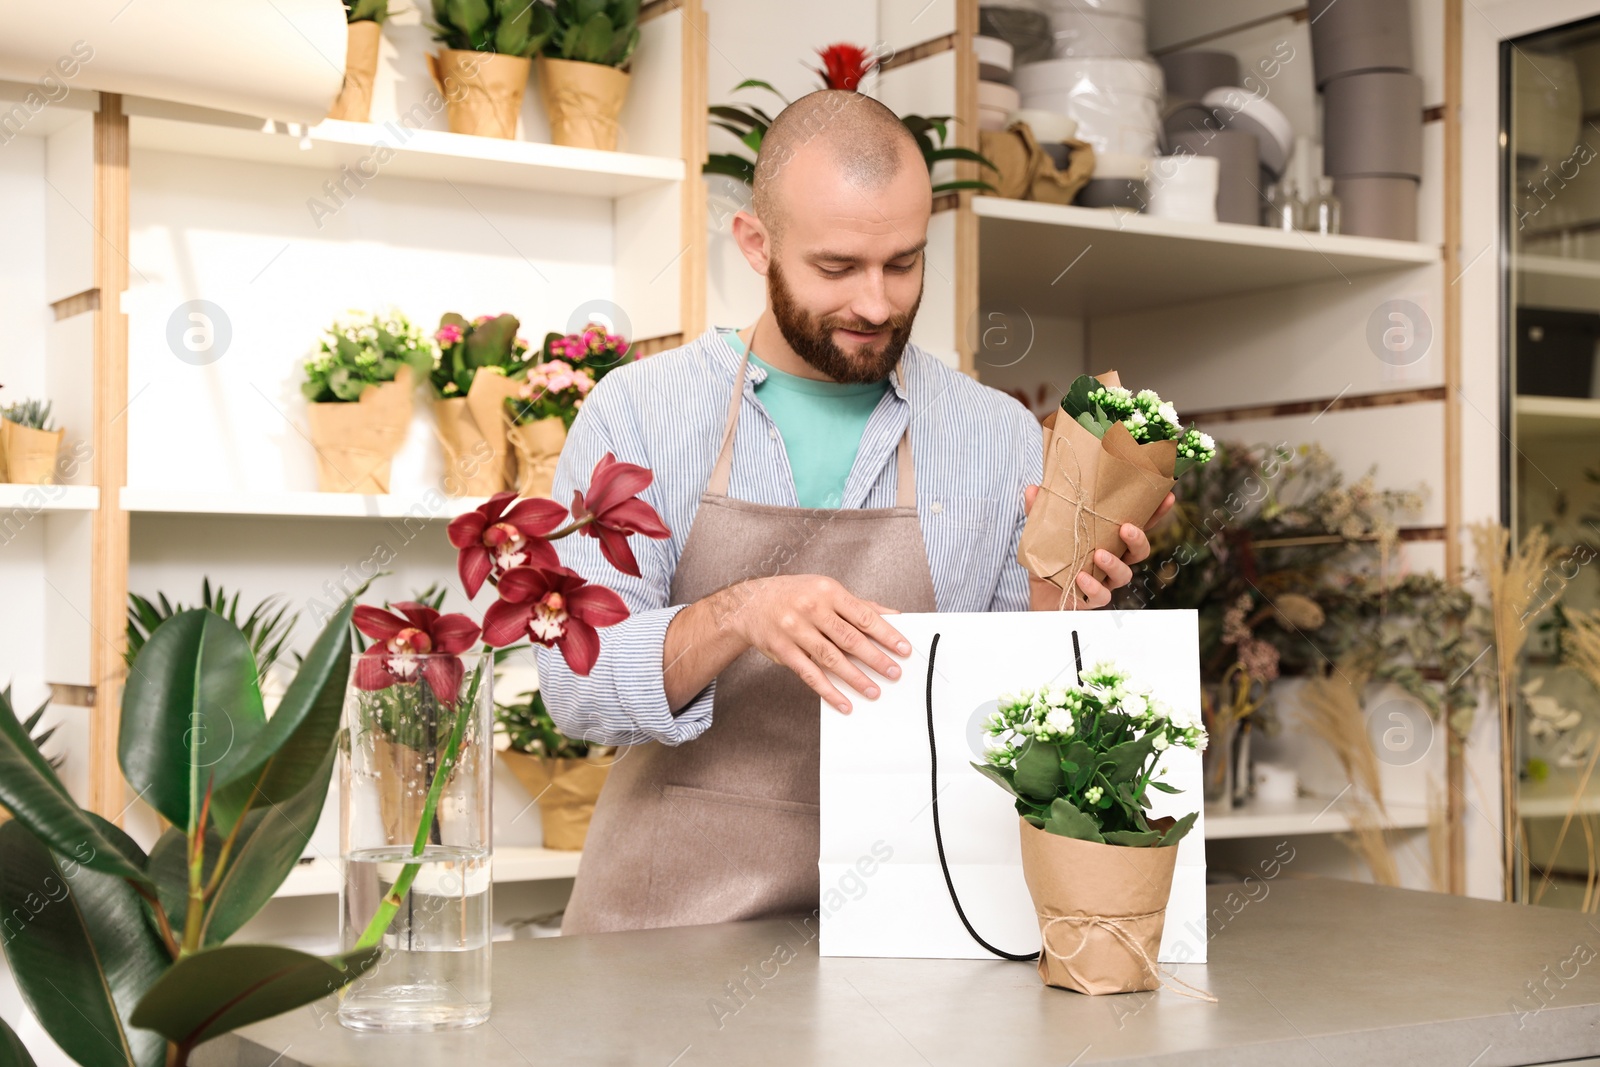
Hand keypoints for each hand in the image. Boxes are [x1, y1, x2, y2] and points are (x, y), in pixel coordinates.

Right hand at [721, 574, 911, 713]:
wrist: (750, 603)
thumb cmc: (796, 595)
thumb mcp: (827, 591)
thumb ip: (860, 605)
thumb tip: (893, 617)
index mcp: (828, 592)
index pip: (864, 616)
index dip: (886, 634)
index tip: (904, 649)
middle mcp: (811, 609)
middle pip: (850, 638)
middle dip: (875, 659)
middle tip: (894, 674)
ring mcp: (795, 630)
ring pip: (831, 659)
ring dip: (855, 678)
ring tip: (873, 691)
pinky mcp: (783, 650)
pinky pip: (809, 674)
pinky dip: (828, 691)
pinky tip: (844, 702)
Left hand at [1023, 488, 1175, 609]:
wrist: (1040, 593)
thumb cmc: (1051, 559)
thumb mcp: (1044, 532)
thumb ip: (1040, 511)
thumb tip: (1033, 488)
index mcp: (1109, 540)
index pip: (1138, 524)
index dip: (1155, 513)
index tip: (1168, 496)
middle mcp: (1114, 560)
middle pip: (1140, 551)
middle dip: (1138, 539)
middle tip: (1126, 528)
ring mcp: (1106, 580)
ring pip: (1124, 574)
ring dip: (1114, 563)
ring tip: (1099, 555)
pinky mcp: (1093, 599)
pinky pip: (1101, 596)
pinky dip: (1093, 587)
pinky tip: (1081, 578)